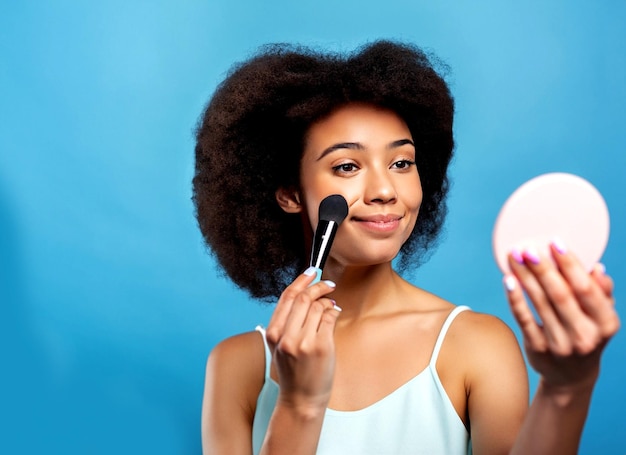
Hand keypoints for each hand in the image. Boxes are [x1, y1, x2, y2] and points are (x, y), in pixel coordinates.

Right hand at [265, 267, 340, 414]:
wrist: (301, 400)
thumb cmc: (293, 372)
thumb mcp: (280, 346)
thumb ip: (287, 322)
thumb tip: (304, 294)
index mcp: (273, 334)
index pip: (286, 297)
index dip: (301, 280)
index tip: (311, 271)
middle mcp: (286, 337)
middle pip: (303, 298)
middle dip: (317, 286)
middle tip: (327, 284)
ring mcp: (304, 342)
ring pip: (317, 307)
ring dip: (327, 301)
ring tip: (330, 305)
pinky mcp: (321, 347)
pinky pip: (329, 318)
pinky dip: (333, 311)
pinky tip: (334, 314)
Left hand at [503, 239, 619, 390]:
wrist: (571, 376)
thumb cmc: (586, 335)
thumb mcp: (602, 318)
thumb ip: (602, 293)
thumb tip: (596, 267)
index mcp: (606, 323)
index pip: (586, 288)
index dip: (570, 264)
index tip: (555, 242)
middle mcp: (584, 335)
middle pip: (560, 294)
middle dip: (543, 268)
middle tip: (528, 248)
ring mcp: (560, 344)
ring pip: (539, 302)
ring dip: (525, 276)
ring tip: (515, 256)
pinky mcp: (537, 348)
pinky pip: (523, 318)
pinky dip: (515, 297)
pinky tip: (508, 279)